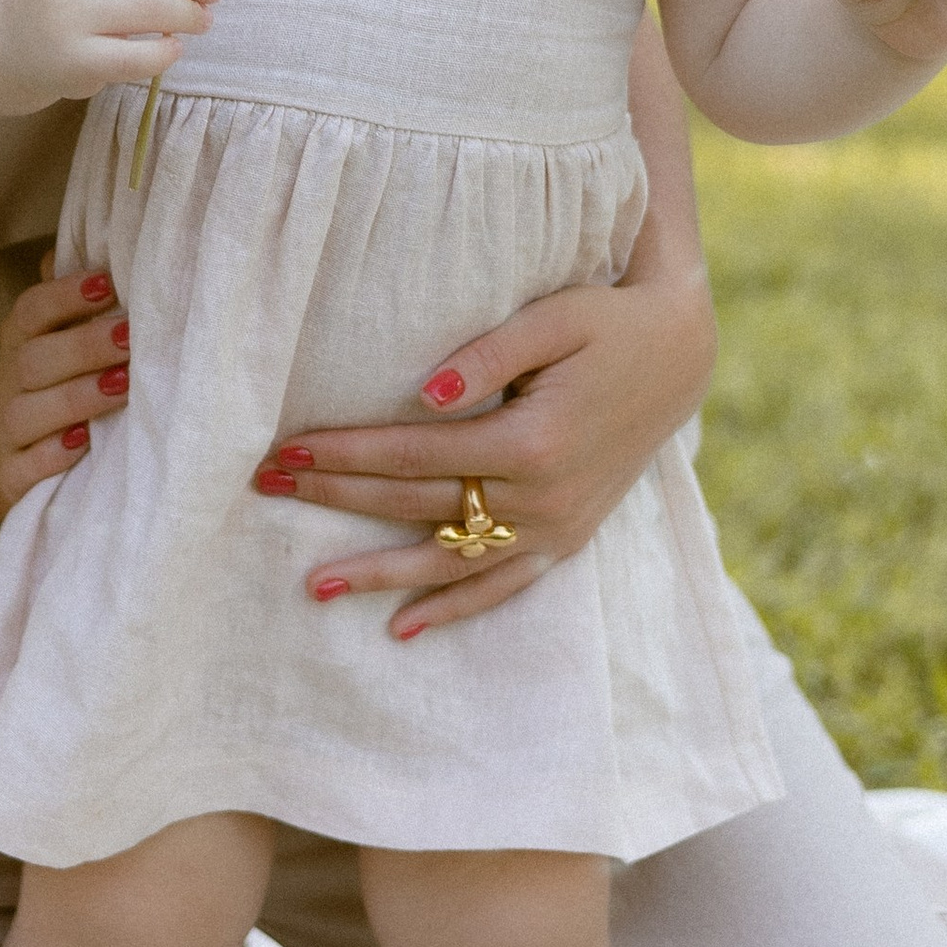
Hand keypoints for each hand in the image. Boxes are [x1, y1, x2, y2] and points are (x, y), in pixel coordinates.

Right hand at [0, 266, 131, 509]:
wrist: (14, 452)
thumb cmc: (58, 380)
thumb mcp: (62, 336)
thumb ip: (77, 298)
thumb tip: (103, 242)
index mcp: (21, 340)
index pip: (31, 311)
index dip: (65, 295)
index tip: (109, 283)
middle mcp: (8, 383)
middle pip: (32, 361)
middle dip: (83, 347)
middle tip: (132, 337)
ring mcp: (7, 432)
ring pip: (25, 414)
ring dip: (74, 399)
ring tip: (122, 388)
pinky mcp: (10, 477)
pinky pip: (20, 470)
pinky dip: (50, 457)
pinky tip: (83, 444)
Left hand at [249, 267, 717, 635]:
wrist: (679, 356)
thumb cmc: (607, 322)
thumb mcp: (555, 318)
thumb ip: (489, 354)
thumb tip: (424, 393)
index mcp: (531, 442)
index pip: (411, 454)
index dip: (344, 452)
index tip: (285, 449)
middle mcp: (541, 498)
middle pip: (417, 505)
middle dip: (337, 497)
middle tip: (267, 487)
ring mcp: (555, 528)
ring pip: (451, 563)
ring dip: (379, 575)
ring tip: (312, 585)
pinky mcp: (567, 540)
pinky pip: (502, 586)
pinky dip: (453, 610)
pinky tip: (401, 628)